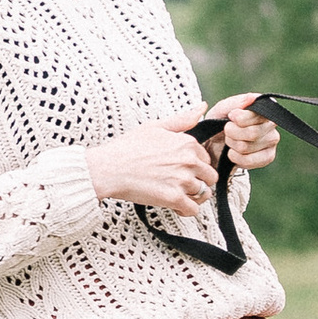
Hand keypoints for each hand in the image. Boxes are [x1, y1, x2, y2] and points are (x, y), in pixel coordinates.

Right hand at [89, 121, 219, 217]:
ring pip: (203, 194)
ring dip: (192, 196)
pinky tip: (175, 205)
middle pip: (209, 177)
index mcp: (187, 143)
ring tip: (176, 194)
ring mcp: (182, 180)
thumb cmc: (127, 148)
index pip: (207, 159)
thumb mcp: (156, 127)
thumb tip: (202, 108)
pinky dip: (186, 210)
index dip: (195, 166)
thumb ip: (182, 120)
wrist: (108, 168)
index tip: (182, 170)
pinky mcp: (174, 198)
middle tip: (180, 184)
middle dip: (198, 181)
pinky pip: (193, 210)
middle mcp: (188, 161)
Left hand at [201, 91, 279, 171]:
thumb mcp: (221, 109)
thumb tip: (253, 97)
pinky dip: (236, 158)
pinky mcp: (268, 156)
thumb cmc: (219, 122)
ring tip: (231, 141)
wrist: (214, 143)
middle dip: (232, 133)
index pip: (256, 115)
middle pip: (252, 133)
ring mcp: (272, 141)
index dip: (240, 119)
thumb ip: (236, 102)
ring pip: (247, 147)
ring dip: (232, 145)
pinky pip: (249, 161)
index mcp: (262, 108)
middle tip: (227, 131)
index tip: (230, 117)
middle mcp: (271, 123)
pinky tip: (234, 152)